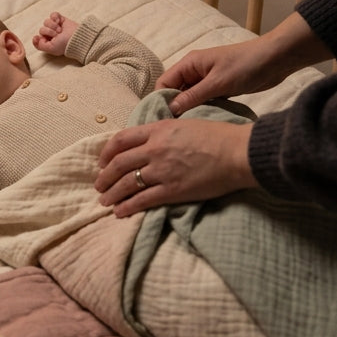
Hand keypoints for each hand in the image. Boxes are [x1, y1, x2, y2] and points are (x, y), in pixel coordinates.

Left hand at [32, 11, 78, 55]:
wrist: (76, 36)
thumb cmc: (65, 44)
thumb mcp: (51, 49)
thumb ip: (40, 46)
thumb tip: (36, 38)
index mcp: (47, 42)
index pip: (37, 40)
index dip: (36, 39)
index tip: (37, 37)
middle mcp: (50, 34)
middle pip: (42, 29)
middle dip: (49, 31)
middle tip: (57, 35)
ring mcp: (55, 26)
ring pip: (46, 22)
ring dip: (53, 25)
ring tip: (60, 29)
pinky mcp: (60, 19)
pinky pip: (52, 15)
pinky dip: (55, 17)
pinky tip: (60, 21)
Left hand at [94, 119, 256, 216]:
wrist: (237, 153)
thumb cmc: (218, 136)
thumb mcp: (185, 124)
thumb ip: (165, 131)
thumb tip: (151, 139)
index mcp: (158, 130)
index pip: (122, 139)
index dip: (107, 152)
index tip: (102, 161)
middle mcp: (155, 149)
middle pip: (119, 163)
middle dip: (105, 176)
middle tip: (99, 185)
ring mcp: (162, 170)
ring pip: (127, 183)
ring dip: (112, 193)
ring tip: (105, 201)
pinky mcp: (172, 190)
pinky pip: (143, 200)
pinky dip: (128, 206)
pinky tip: (119, 212)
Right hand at [157, 12, 330, 115]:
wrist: (275, 60)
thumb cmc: (245, 66)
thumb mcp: (217, 83)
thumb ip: (193, 97)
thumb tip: (170, 110)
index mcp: (189, 64)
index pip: (164, 83)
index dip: (160, 101)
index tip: (163, 122)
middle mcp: (194, 71)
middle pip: (174, 92)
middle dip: (173, 109)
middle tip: (174, 131)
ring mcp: (206, 80)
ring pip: (189, 98)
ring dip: (188, 111)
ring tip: (187, 131)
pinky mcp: (219, 88)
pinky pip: (203, 101)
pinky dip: (201, 111)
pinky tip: (203, 124)